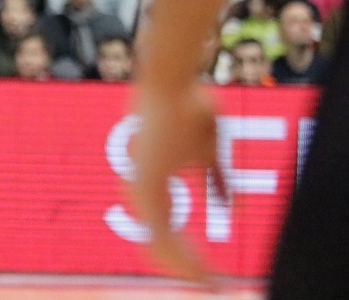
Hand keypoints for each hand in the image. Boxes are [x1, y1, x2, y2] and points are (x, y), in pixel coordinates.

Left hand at [129, 83, 222, 285]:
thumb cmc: (191, 108)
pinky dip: (179, 255)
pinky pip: (159, 234)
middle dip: (183, 266)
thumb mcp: (211, 151)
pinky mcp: (144, 185)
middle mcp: (139, 188)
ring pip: (157, 244)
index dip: (184, 252)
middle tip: (209, 287)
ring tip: (207, 285)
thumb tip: (226, 205)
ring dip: (184, 266)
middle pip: (158, 242)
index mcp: (150, 180)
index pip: (162, 228)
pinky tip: (197, 272)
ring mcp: (139, 187)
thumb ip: (215, 179)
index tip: (206, 273)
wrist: (175, 86)